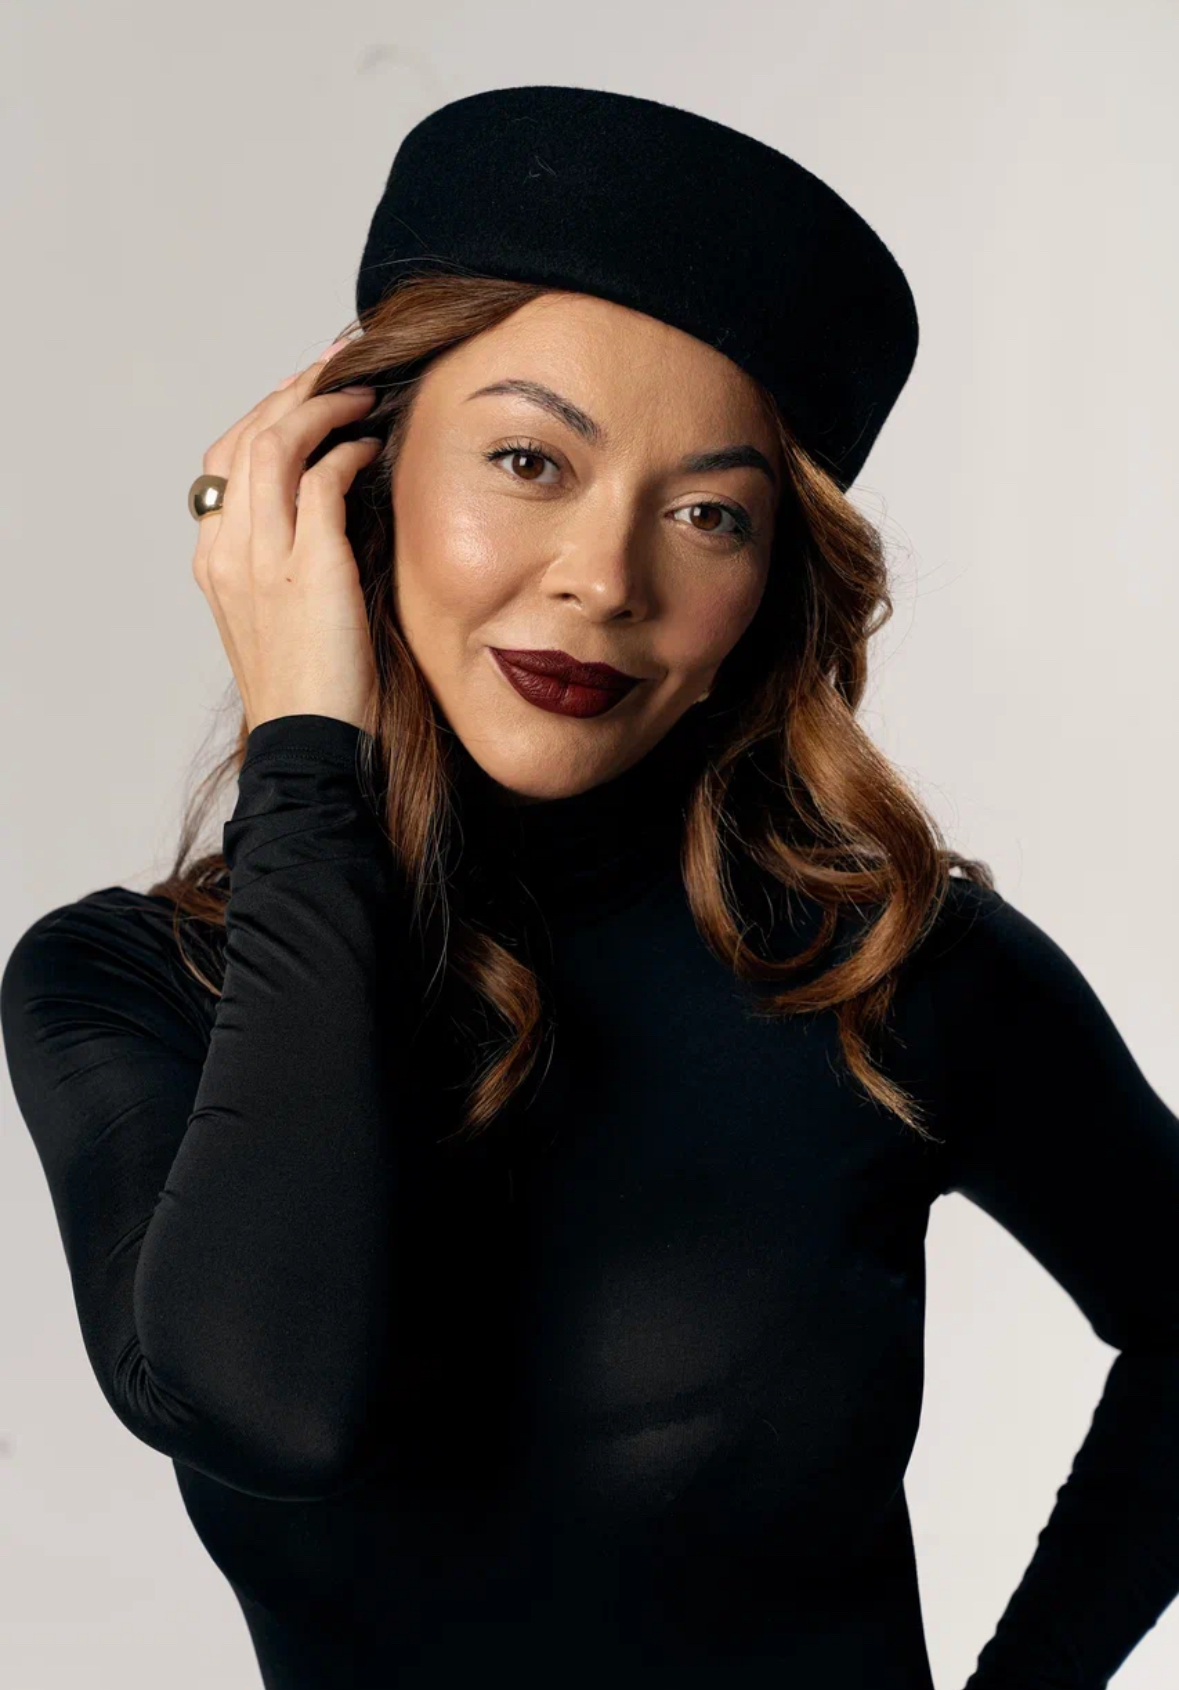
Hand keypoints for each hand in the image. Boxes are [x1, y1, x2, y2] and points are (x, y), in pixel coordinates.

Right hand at [192, 346, 383, 734]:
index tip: (309, 394)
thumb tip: (340, 500)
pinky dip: (344, 452)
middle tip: (336, 368)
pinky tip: (370, 448)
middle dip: (292, 392)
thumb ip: (298, 554)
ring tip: (358, 392)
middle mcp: (228, 552)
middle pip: (245, 437)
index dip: (269, 414)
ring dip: (320, 407)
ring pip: (275, 445)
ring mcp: (261, 560)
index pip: (228, 459)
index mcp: (216, 561)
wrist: (312, 749)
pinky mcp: (307, 571)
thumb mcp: (292, 611)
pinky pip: (319, 483)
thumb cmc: (316, 691)